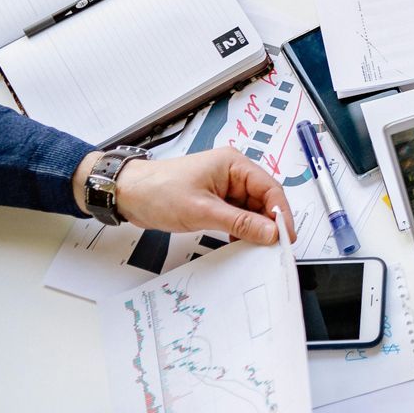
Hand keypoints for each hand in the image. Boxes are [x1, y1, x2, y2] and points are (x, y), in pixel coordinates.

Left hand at [77, 147, 294, 244]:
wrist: (126, 194)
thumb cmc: (158, 191)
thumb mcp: (202, 210)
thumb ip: (239, 222)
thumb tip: (270, 232)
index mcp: (234, 164)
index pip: (270, 189)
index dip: (282, 213)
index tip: (287, 236)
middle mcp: (233, 173)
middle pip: (264, 200)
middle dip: (270, 223)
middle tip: (275, 246)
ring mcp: (224, 186)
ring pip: (252, 209)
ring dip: (255, 228)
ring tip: (258, 247)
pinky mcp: (215, 200)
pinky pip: (237, 215)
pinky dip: (241, 229)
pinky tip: (241, 242)